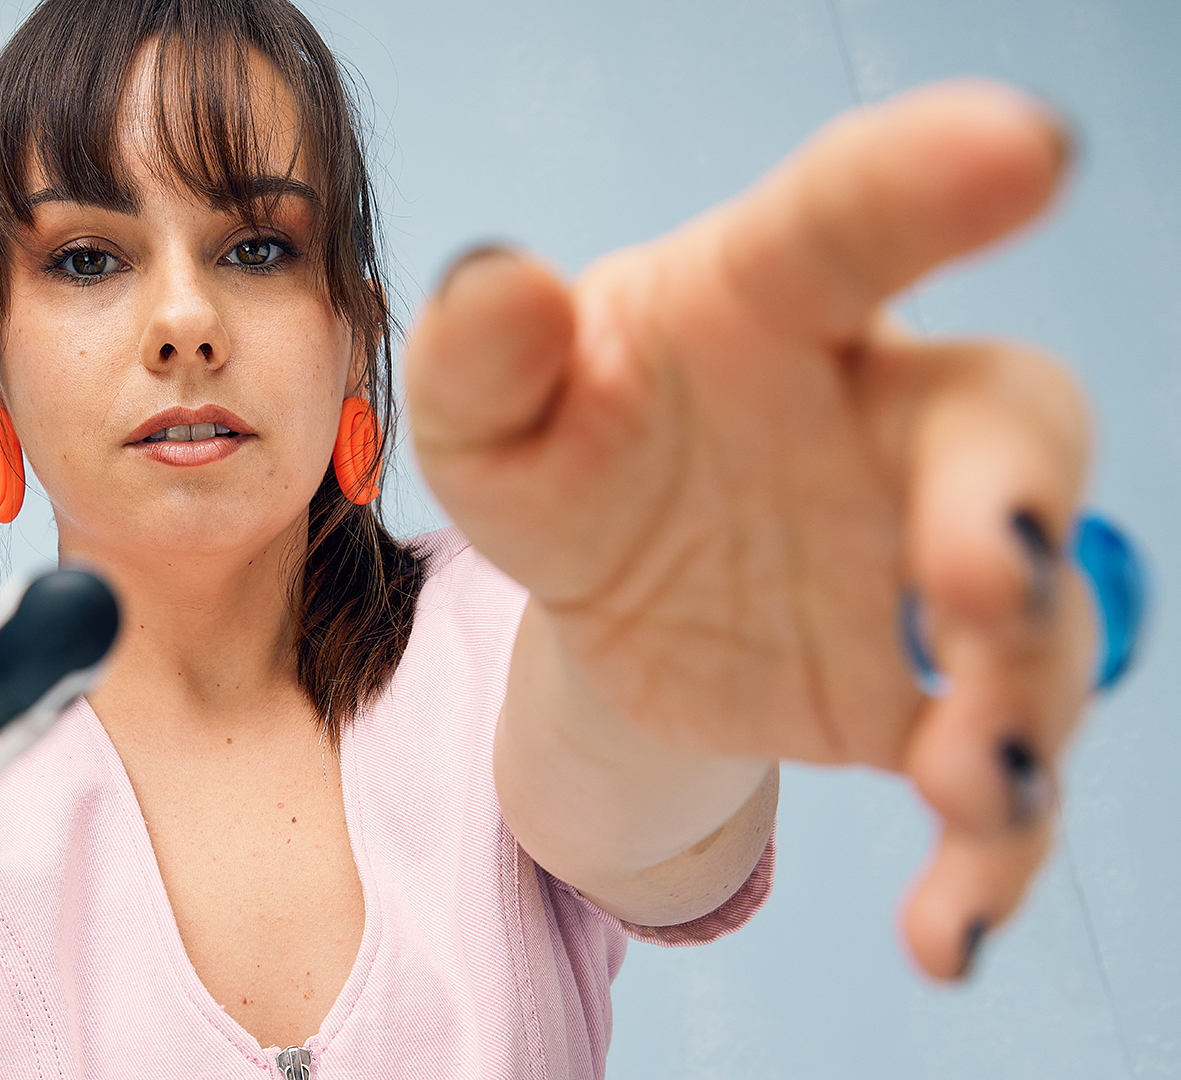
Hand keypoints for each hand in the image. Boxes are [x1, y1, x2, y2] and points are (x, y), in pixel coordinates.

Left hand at [405, 81, 1093, 980]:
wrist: (605, 592)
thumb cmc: (562, 456)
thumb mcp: (492, 419)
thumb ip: (484, 354)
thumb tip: (501, 281)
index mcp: (771, 308)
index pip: (846, 226)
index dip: (931, 181)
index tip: (1021, 147)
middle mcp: (888, 419)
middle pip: (1006, 424)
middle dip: (1014, 499)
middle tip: (984, 571)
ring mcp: (929, 564)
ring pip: (1037, 619)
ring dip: (1022, 699)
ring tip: (969, 777)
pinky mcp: (927, 697)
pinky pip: (995, 774)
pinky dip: (989, 855)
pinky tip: (946, 935)